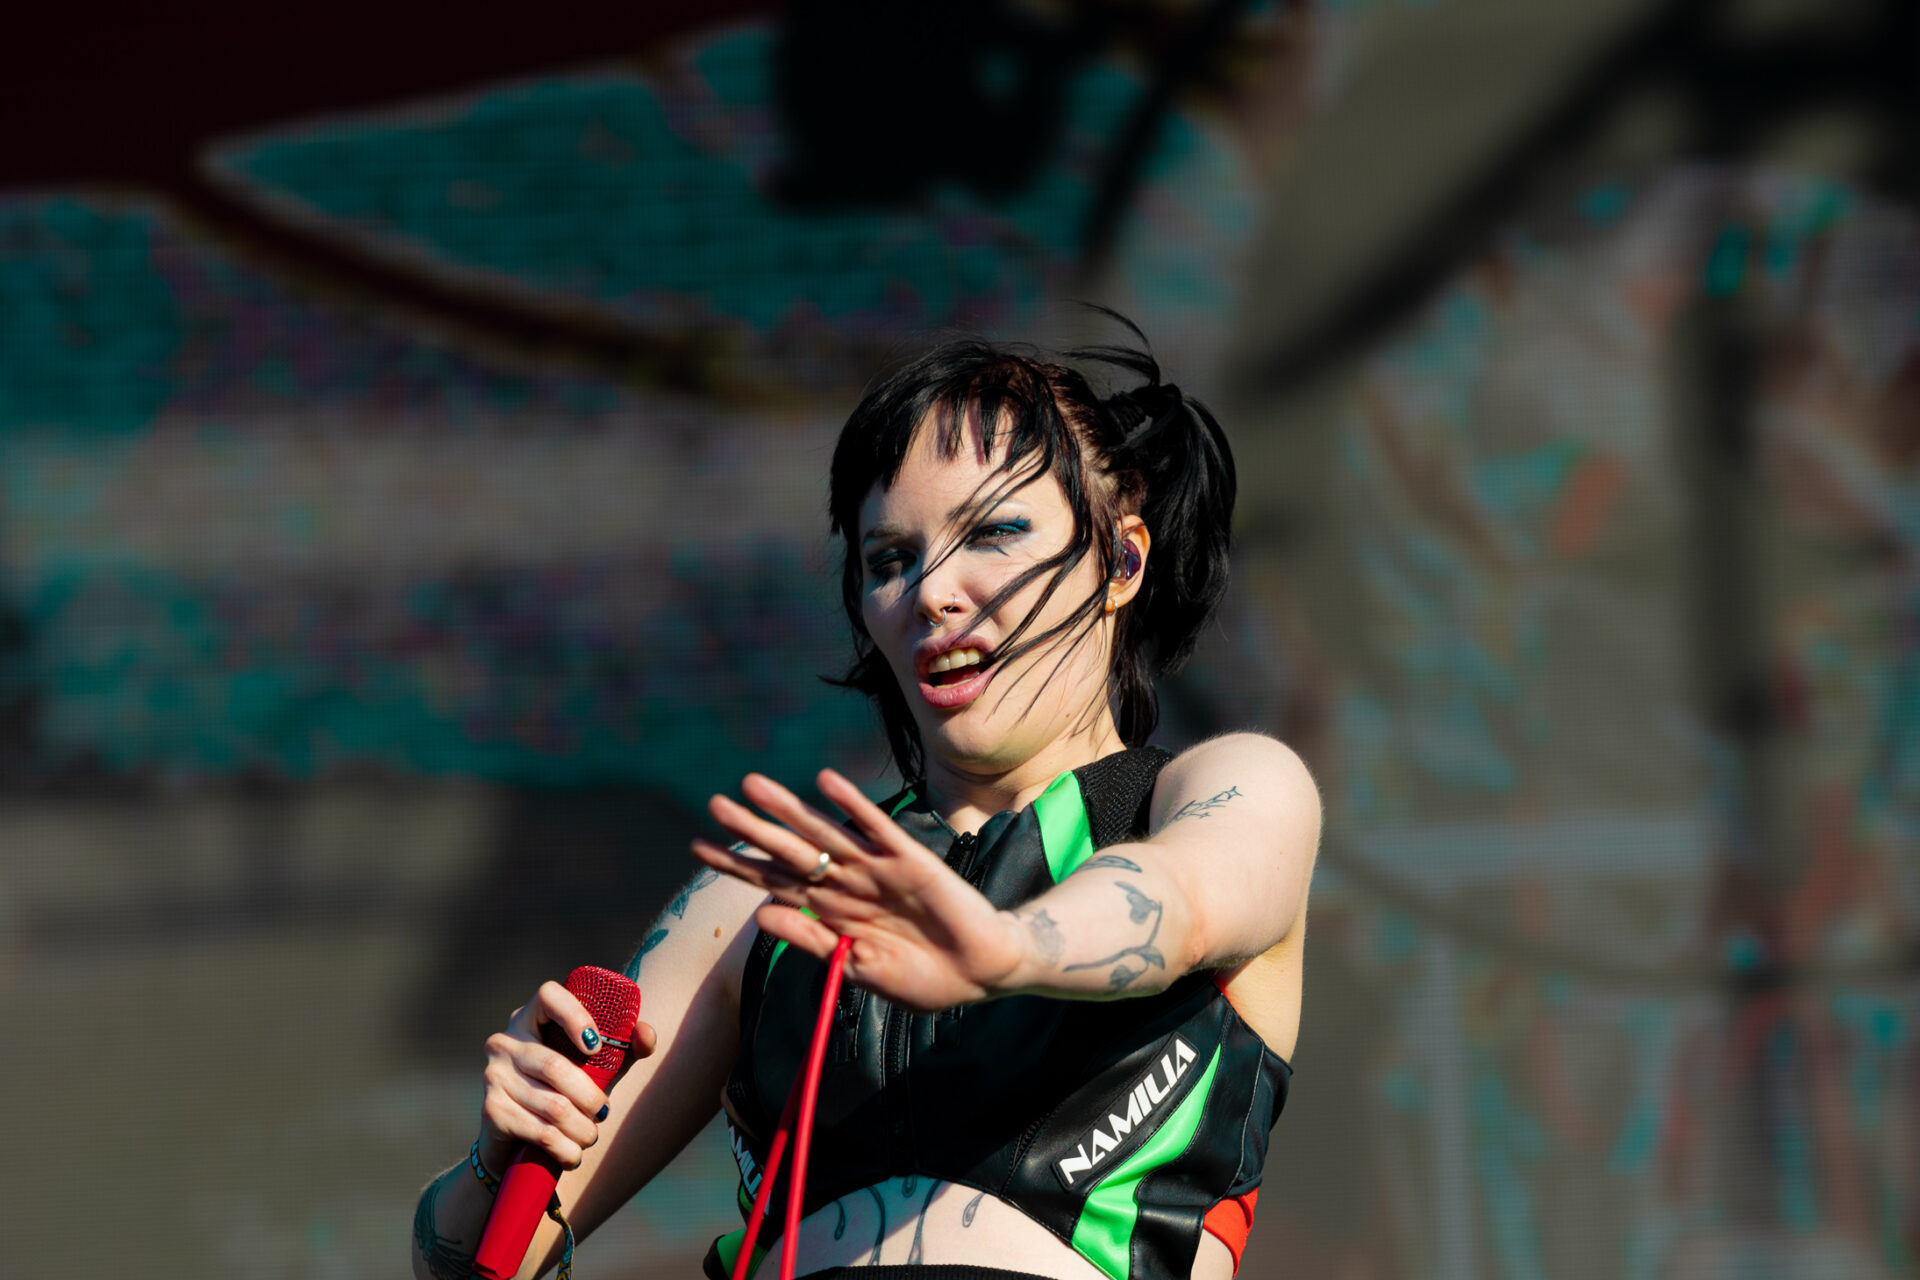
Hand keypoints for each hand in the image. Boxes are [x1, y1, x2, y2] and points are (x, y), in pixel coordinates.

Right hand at [478, 981, 658, 1169]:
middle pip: (556, 1067)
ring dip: (583, 1130)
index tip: (597, 1046)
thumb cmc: (563, 1093)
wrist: (514, 1143)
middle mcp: (505, 1041)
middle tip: (603, 1113)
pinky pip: (541, 1132)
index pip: (549, 995)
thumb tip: (647, 1034)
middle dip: (590, 1098)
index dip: (575, 1015)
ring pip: (554, 1106)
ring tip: (590, 1136)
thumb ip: (624, 1048)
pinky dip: (566, 1149)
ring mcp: (494, 1075)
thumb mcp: (595, 1067)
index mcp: (531, 1019)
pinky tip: (573, 1154)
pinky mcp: (491, 1110)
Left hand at [692, 769, 1028, 1012]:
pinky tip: (825, 782)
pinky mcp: (909, 860)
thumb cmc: (921, 978)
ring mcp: (877, 869)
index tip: (699, 846)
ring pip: (824, 833)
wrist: (980, 973)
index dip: (739, 864)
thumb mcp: (856, 969)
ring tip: (754, 785)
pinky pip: (875, 828)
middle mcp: (847, 884)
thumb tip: (761, 914)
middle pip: (791, 852)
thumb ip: (811, 941)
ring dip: (790, 809)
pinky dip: (851, 805)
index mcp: (830, 913)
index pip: (774, 883)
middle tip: (715, 803)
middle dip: (753, 830)